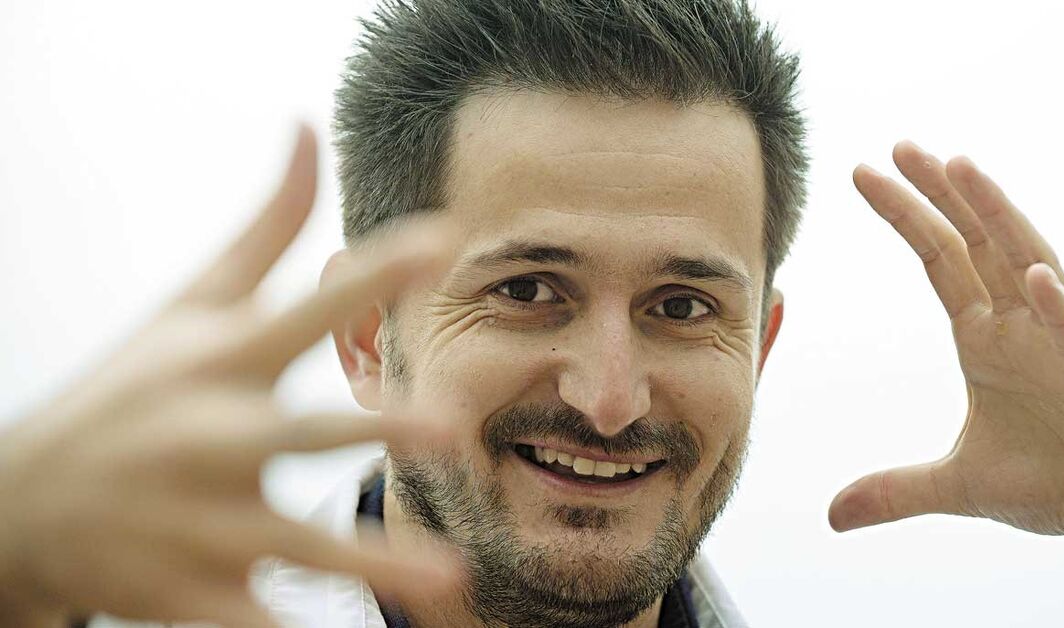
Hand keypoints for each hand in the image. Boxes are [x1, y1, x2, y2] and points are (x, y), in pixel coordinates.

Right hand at [0, 127, 457, 626]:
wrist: (22, 507)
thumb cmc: (133, 390)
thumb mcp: (191, 305)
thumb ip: (265, 227)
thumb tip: (306, 127)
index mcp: (220, 365)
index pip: (305, 309)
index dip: (370, 273)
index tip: (439, 239)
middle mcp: (211, 440)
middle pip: (299, 433)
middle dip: (368, 430)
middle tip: (445, 431)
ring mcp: (198, 524)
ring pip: (295, 544)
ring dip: (370, 562)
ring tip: (448, 580)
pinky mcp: (189, 593)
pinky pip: (254, 624)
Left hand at [828, 141, 1063, 537]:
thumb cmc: (1059, 477)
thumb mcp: (961, 487)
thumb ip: (897, 490)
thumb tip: (834, 513)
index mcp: (984, 339)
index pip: (939, 262)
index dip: (907, 218)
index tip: (865, 174)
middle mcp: (1020, 325)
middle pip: (976, 245)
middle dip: (941, 196)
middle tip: (900, 147)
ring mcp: (1061, 342)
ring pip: (1027, 263)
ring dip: (996, 218)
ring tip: (962, 169)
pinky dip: (1057, 308)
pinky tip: (1035, 275)